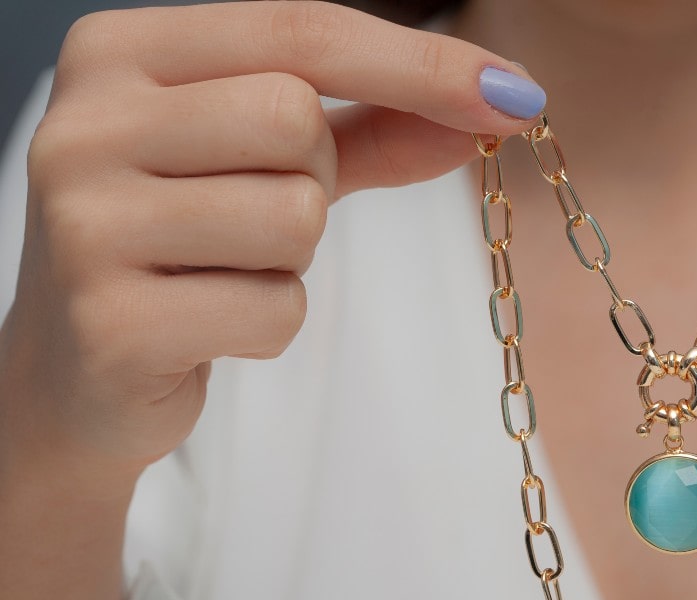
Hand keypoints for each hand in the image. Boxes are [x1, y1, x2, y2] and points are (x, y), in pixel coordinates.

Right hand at [0, 0, 541, 489]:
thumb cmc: (188, 245)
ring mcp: (86, 223)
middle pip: (296, 120)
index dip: (417, 63)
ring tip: (223, 271)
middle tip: (254, 217)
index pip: (299, 32)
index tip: (515, 95)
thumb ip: (374, 126)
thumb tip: (498, 104)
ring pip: (294, 218)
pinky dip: (270, 325)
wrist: (82, 370)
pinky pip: (275, 310)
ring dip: (291, 259)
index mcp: (118, 51)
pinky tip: (209, 325)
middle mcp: (85, 122)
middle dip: (313, 178)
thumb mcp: (271, 164)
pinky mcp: (112, 321)